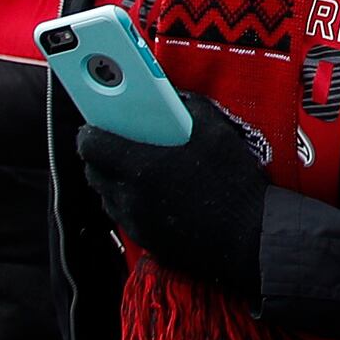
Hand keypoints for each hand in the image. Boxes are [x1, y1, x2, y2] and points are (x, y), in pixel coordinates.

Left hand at [76, 120, 268, 290]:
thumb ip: (190, 108)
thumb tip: (175, 98)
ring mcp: (136, 221)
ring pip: (106, 195)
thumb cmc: (234, 185)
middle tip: (116, 142)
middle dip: (99, 155)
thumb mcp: (217, 132)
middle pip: (93, 171)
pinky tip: (151, 192)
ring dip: (113, 179)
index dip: (90, 131)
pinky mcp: (146, 240)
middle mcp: (131, 196)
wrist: (249, 238)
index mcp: (142, 165)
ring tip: (134, 166)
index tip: (96, 123)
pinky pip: (124, 216)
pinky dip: (128, 201)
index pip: (91, 146)